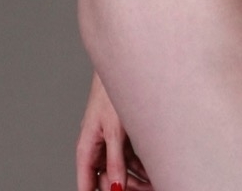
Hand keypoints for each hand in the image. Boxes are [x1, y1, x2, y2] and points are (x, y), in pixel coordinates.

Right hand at [76, 73, 151, 190]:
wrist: (123, 64)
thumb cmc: (110, 91)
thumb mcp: (114, 130)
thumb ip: (115, 161)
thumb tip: (116, 188)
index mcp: (87, 148)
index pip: (86, 184)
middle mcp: (96, 147)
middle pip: (107, 179)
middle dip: (126, 189)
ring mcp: (109, 141)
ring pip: (120, 169)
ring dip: (136, 179)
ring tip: (155, 184)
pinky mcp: (121, 133)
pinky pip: (129, 157)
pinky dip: (140, 166)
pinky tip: (154, 171)